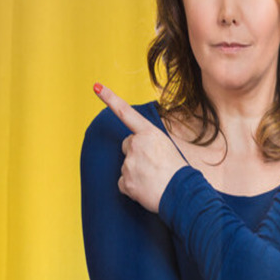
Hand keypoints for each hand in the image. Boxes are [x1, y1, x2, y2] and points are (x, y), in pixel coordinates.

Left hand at [93, 83, 187, 212]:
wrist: (182, 194)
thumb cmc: (179, 172)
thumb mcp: (167, 148)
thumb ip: (149, 144)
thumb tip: (135, 152)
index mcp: (149, 133)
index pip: (126, 113)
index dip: (110, 98)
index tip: (96, 86)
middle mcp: (136, 145)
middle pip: (127, 145)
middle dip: (136, 153)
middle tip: (154, 164)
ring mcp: (129, 163)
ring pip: (126, 165)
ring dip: (136, 172)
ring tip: (154, 178)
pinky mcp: (125, 181)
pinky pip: (123, 182)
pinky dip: (132, 187)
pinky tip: (146, 188)